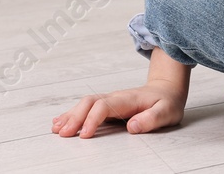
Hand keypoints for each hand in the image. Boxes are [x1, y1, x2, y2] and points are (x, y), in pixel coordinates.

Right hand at [52, 81, 186, 137]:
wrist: (166, 89)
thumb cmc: (167, 102)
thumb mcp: (166, 111)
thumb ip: (151, 119)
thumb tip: (132, 127)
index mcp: (127, 99)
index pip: (104, 106)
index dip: (92, 120)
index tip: (84, 135)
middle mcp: (115, 97)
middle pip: (89, 103)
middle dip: (74, 117)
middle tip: (63, 134)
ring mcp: (110, 100)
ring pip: (84, 104)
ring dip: (70, 115)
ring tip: (56, 128)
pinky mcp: (107, 105)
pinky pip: (86, 107)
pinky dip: (72, 114)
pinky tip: (62, 121)